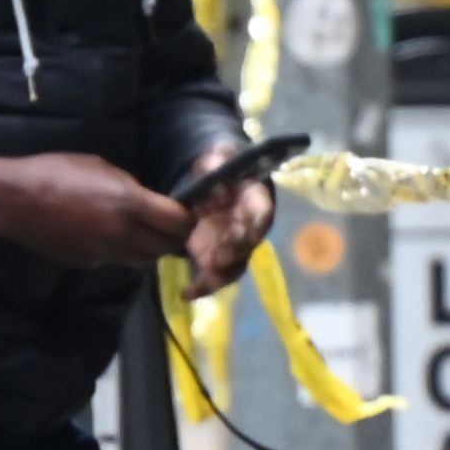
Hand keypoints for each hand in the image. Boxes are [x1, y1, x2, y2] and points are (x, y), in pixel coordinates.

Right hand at [0, 147, 194, 269]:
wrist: (14, 200)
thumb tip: (146, 200)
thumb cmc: (56, 172)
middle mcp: (124, 233)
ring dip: (150, 248)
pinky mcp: (89, 263)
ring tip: (143, 234)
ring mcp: (106, 252)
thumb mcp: (101, 167)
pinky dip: (121, 251)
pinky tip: (108, 236)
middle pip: (166, 247)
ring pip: (144, 260)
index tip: (186, 213)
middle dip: (173, 238)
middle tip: (169, 227)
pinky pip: (116, 260)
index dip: (187, 219)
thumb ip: (130, 188)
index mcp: (130, 204)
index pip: (178, 223)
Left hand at [173, 161, 273, 295]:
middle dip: (235, 253)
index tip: (250, 233)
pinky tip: (187, 293)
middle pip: (249, 244)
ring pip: (235, 265)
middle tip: (219, 259)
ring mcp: (236, 244)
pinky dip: (203, 286)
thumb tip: (214, 190)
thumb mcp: (216, 156)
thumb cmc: (219, 165)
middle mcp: (250, 226)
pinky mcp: (219, 256)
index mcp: (255, 199)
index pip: (262, 211)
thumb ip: (215, 165)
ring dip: (222, 276)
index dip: (257, 224)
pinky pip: (216, 275)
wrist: (215, 180)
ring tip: (204, 282)